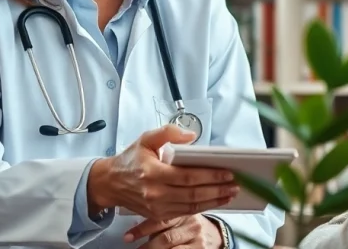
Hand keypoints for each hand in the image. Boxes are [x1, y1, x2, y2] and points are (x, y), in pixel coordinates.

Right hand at [87, 124, 238, 219]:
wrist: (110, 183)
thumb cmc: (130, 160)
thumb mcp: (146, 139)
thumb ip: (168, 133)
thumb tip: (192, 136)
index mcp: (153, 173)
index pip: (188, 177)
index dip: (210, 176)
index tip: (228, 172)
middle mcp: (155, 193)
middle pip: (193, 193)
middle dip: (218, 189)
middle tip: (237, 184)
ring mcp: (157, 207)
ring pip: (192, 205)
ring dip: (215, 200)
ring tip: (231, 193)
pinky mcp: (159, 215)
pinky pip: (185, 212)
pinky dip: (203, 207)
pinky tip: (215, 200)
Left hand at [123, 215, 223, 248]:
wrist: (212, 234)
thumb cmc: (186, 224)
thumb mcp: (176, 215)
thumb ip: (159, 215)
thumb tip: (131, 223)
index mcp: (183, 210)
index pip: (161, 220)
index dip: (141, 229)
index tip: (127, 238)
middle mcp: (193, 224)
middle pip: (166, 238)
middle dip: (147, 247)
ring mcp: (198, 239)